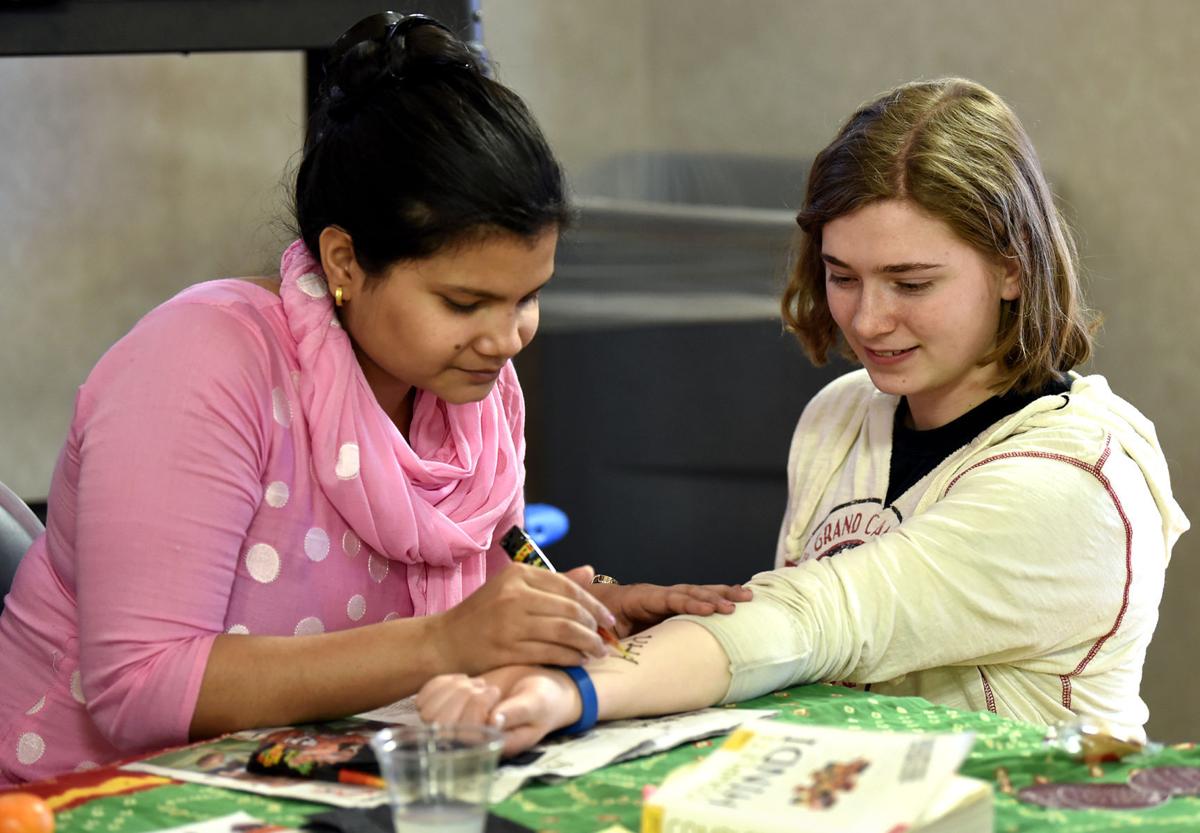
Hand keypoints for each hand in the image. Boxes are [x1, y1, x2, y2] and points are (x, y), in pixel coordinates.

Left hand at [417, 666, 578, 755]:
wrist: (537, 687)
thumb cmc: (542, 699)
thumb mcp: (536, 704)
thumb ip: (517, 713)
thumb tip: (494, 721)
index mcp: (492, 746)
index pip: (464, 736)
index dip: (474, 709)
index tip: (495, 693)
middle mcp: (469, 740)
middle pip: (440, 724)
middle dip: (461, 697)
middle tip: (486, 687)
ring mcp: (455, 724)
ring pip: (428, 711)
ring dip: (452, 689)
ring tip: (477, 683)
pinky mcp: (447, 706)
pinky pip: (424, 698)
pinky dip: (441, 683)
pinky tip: (464, 679)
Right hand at [431, 563, 617, 673]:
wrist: (444, 642)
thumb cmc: (482, 616)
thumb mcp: (513, 589)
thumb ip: (552, 583)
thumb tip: (589, 571)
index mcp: (518, 574)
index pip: (567, 587)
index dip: (593, 604)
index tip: (608, 618)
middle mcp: (514, 595)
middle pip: (569, 610)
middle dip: (594, 626)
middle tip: (606, 639)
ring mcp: (509, 622)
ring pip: (563, 632)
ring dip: (587, 643)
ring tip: (597, 652)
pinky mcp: (507, 649)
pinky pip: (550, 653)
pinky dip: (570, 657)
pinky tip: (578, 661)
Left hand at [587, 581, 752, 636]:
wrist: (594, 610)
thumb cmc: (597, 621)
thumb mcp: (597, 628)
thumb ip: (603, 633)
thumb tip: (609, 645)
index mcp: (638, 598)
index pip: (668, 598)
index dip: (689, 604)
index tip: (709, 610)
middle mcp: (656, 595)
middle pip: (688, 592)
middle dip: (713, 598)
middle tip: (735, 606)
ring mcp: (666, 598)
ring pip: (697, 593)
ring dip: (722, 594)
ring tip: (747, 597)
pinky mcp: (672, 606)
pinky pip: (697, 599)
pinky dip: (717, 596)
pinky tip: (737, 596)